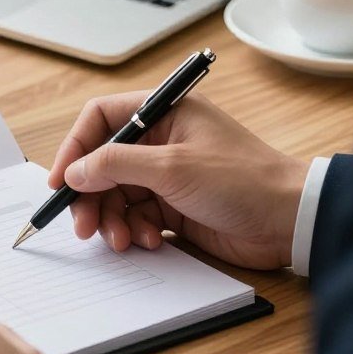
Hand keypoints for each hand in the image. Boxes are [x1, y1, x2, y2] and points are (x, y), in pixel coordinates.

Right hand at [48, 92, 308, 268]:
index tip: (60, 180)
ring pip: (116, 194)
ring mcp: (167, 175)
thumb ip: (115, 165)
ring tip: (120, 239)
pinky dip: (134, 230)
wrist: (292, 222)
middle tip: (83, 225)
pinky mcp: (174, 207)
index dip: (75, 147)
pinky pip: (136, 216)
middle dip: (91, 195)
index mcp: (163, 112)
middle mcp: (161, 140)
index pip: (101, 119)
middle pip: (103, 163)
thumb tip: (73, 172)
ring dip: (112, 218)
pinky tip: (149, 240)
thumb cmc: (243, 180)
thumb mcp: (172, 167)